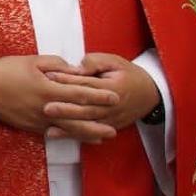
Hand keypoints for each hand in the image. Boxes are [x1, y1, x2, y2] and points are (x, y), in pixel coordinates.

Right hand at [0, 55, 119, 136]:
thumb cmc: (6, 71)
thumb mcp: (31, 61)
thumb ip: (56, 64)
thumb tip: (73, 70)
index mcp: (48, 89)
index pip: (80, 93)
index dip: (99, 96)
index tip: (116, 97)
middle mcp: (46, 108)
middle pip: (78, 118)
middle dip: (99, 122)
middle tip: (116, 126)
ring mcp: (39, 120)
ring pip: (68, 129)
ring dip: (88, 134)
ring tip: (104, 137)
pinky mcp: (31, 126)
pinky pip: (54, 132)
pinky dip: (69, 135)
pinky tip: (78, 137)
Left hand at [40, 52, 162, 140]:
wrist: (150, 93)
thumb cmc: (127, 74)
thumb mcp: (115, 61)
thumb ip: (96, 62)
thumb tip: (78, 66)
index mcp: (113, 88)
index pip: (87, 84)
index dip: (68, 80)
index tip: (49, 76)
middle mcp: (112, 107)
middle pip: (86, 109)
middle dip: (66, 109)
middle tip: (45, 107)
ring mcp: (110, 119)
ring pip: (86, 124)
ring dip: (67, 126)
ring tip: (48, 126)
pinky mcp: (108, 127)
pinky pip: (88, 132)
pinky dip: (71, 134)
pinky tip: (54, 134)